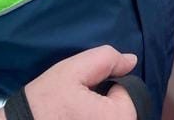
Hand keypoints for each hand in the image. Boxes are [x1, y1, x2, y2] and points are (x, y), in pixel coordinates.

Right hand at [0, 46, 137, 119]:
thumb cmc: (43, 104)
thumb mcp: (72, 71)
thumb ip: (106, 59)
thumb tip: (131, 60)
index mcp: (121, 117)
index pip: (129, 92)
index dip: (108, 86)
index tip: (85, 91)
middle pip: (122, 110)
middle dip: (105, 103)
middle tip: (77, 104)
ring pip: (111, 118)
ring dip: (97, 114)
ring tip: (73, 114)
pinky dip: (89, 119)